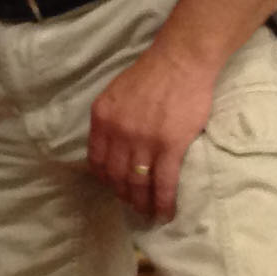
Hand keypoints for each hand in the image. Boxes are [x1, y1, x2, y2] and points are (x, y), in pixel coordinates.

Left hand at [86, 43, 215, 221]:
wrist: (180, 62)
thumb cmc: (150, 74)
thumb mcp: (115, 94)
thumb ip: (110, 119)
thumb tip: (111, 143)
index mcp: (102, 118)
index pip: (96, 159)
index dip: (103, 178)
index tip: (112, 187)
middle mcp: (118, 132)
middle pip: (115, 175)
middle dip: (123, 195)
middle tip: (132, 205)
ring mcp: (143, 141)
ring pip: (138, 183)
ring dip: (142, 203)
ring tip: (148, 213)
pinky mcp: (170, 146)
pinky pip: (163, 183)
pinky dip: (162, 202)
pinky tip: (165, 213)